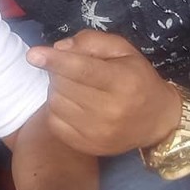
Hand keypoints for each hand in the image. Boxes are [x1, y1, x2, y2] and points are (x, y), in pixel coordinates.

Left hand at [27, 31, 181, 155]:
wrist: (157, 120)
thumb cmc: (137, 78)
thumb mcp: (123, 49)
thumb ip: (91, 42)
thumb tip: (59, 48)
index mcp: (122, 82)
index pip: (82, 70)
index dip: (55, 61)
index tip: (32, 54)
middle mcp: (110, 111)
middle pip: (64, 84)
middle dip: (58, 70)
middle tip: (71, 68)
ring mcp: (98, 133)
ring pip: (56, 102)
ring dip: (57, 88)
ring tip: (74, 86)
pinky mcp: (87, 147)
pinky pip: (55, 121)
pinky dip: (57, 108)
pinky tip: (72, 103)